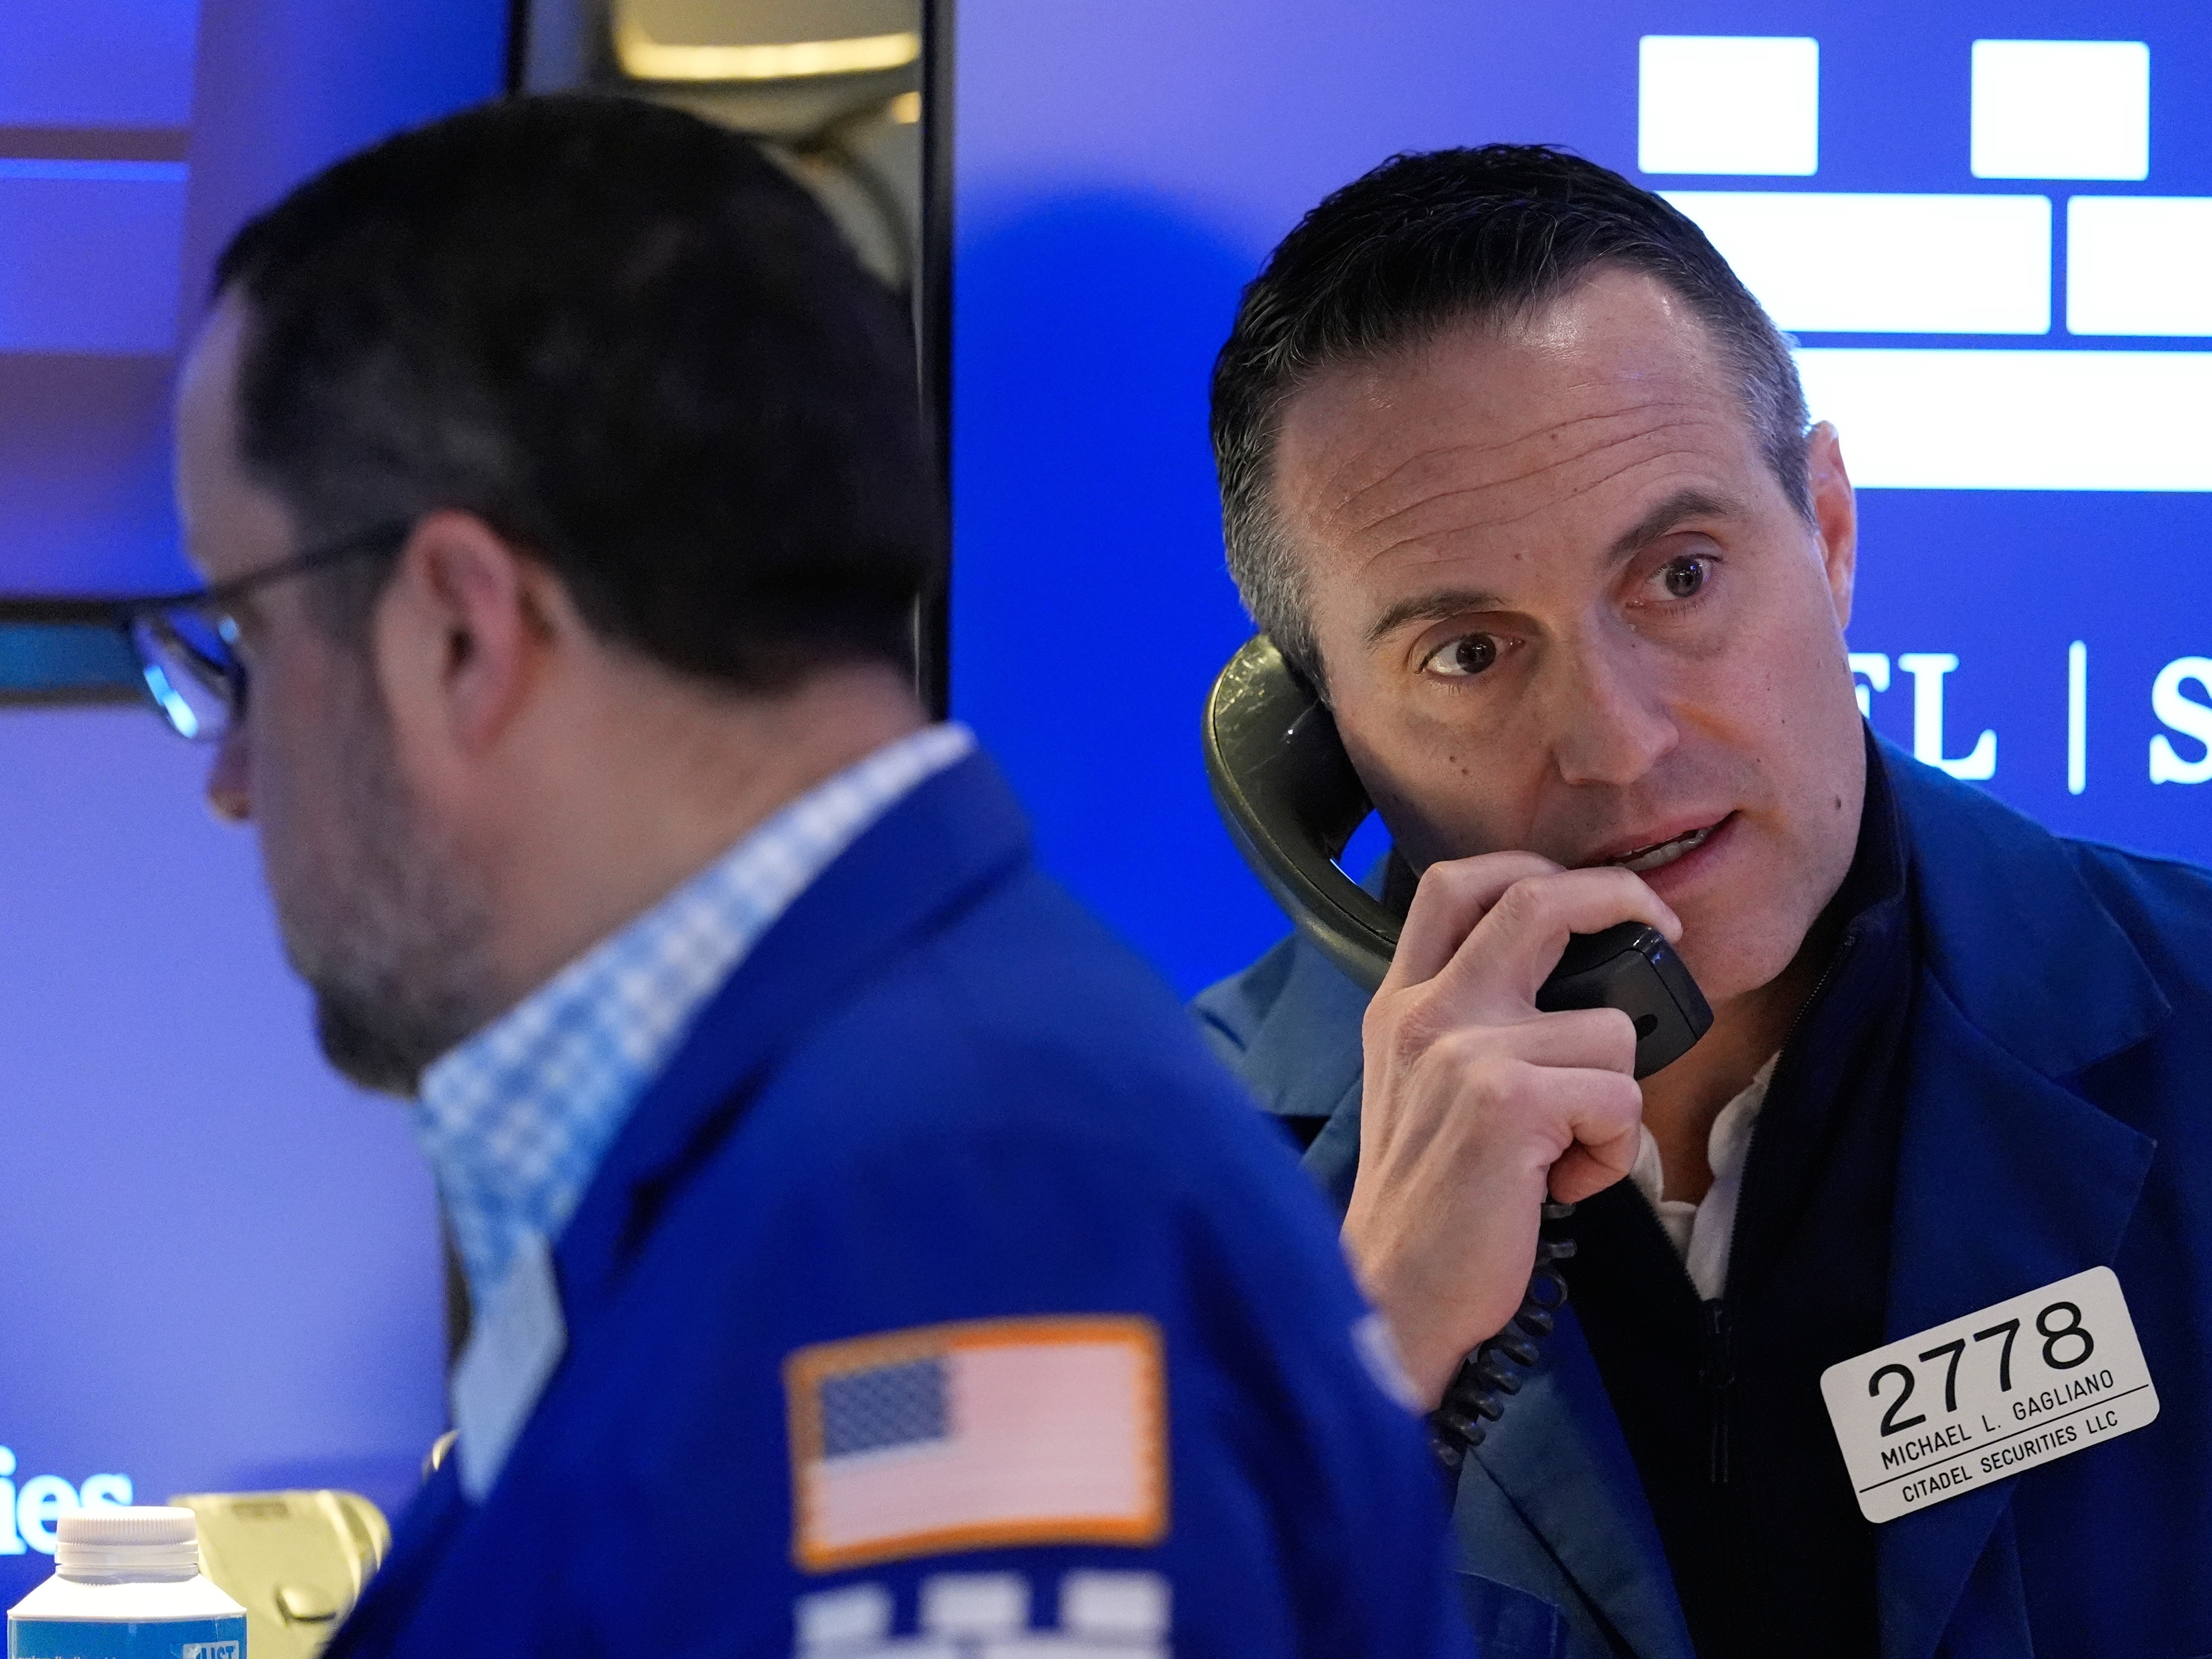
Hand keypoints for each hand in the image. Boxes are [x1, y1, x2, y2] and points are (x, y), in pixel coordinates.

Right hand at [1343, 855, 1678, 1404]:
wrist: (1392, 1291)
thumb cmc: (1424, 1202)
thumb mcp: (1417, 1086)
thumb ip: (1467, 1025)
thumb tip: (1571, 995)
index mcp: (1402, 1004)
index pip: (1455, 884)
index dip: (1533, 869)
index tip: (1589, 896)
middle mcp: (1425, 1013)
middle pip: (1536, 899)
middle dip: (1623, 897)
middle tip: (1663, 929)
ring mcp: (1464, 1051)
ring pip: (1610, 1027)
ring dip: (1618, 1099)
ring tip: (1572, 1152)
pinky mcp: (1508, 1103)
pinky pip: (1618, 1099)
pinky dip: (1614, 1153)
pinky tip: (1566, 1186)